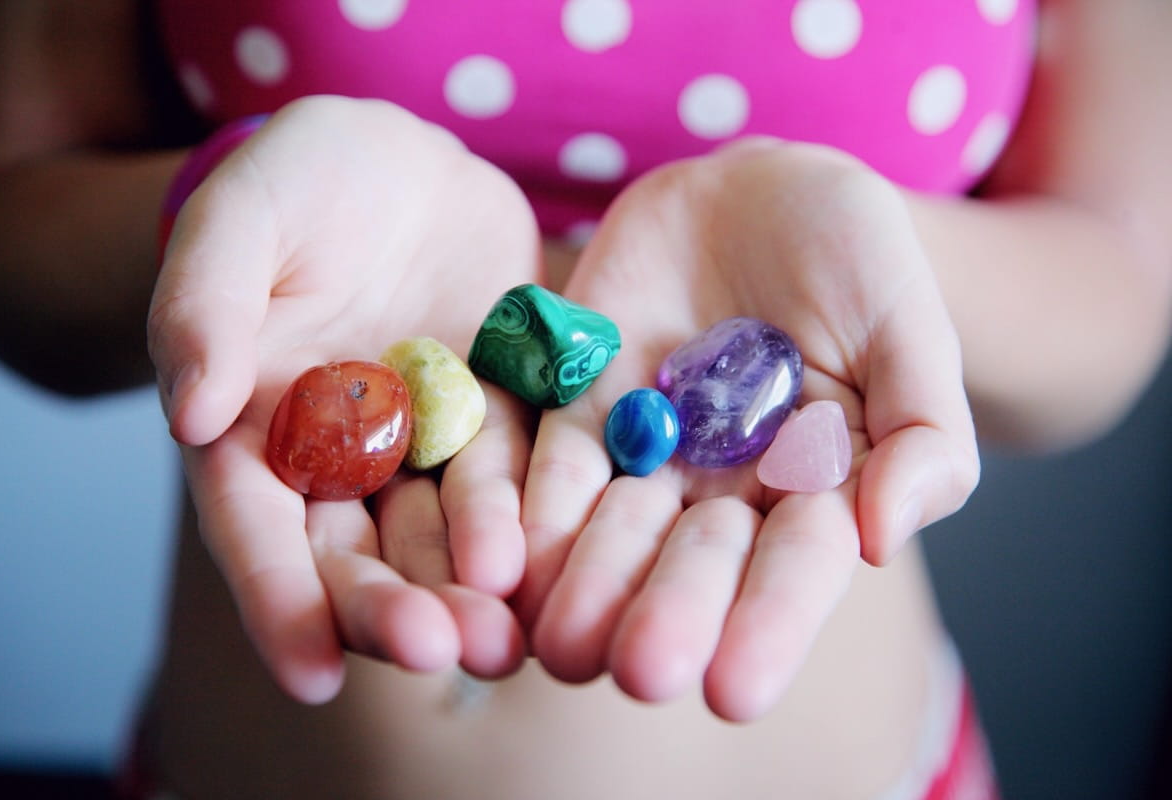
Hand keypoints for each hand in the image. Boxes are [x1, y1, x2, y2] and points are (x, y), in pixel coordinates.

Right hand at [148, 97, 538, 701]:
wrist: (398, 163)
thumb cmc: (296, 185)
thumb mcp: (239, 222)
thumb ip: (205, 309)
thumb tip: (192, 414)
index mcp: (258, 432)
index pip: (257, 531)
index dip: (279, 602)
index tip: (310, 672)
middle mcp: (344, 459)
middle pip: (361, 554)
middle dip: (394, 610)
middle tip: (439, 651)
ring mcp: (430, 444)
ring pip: (448, 533)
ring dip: (474, 590)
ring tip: (506, 638)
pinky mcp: (502, 414)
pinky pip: (523, 472)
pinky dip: (538, 517)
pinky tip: (565, 560)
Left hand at [516, 139, 978, 720]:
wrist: (761, 192)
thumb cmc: (858, 258)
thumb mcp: (909, 328)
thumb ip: (920, 433)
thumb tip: (883, 538)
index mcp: (812, 491)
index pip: (794, 569)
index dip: (767, 626)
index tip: (735, 689)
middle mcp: (722, 492)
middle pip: (691, 564)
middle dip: (668, 617)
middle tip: (641, 672)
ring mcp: (646, 454)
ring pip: (610, 531)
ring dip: (584, 585)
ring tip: (560, 641)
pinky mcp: (577, 408)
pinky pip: (545, 464)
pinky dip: (525, 509)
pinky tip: (503, 560)